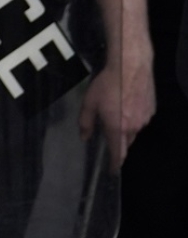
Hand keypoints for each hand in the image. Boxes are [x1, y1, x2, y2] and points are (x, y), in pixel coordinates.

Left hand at [80, 48, 154, 169]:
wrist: (131, 66)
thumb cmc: (108, 84)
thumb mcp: (89, 103)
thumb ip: (86, 123)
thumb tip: (85, 137)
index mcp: (117, 127)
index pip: (117, 152)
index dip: (114, 163)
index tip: (112, 170)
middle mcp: (134, 127)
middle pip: (126, 142)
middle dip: (118, 141)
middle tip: (109, 128)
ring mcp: (145, 118)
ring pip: (134, 130)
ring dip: (126, 127)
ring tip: (117, 110)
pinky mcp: (152, 110)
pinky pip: (141, 119)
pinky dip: (134, 117)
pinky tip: (127, 103)